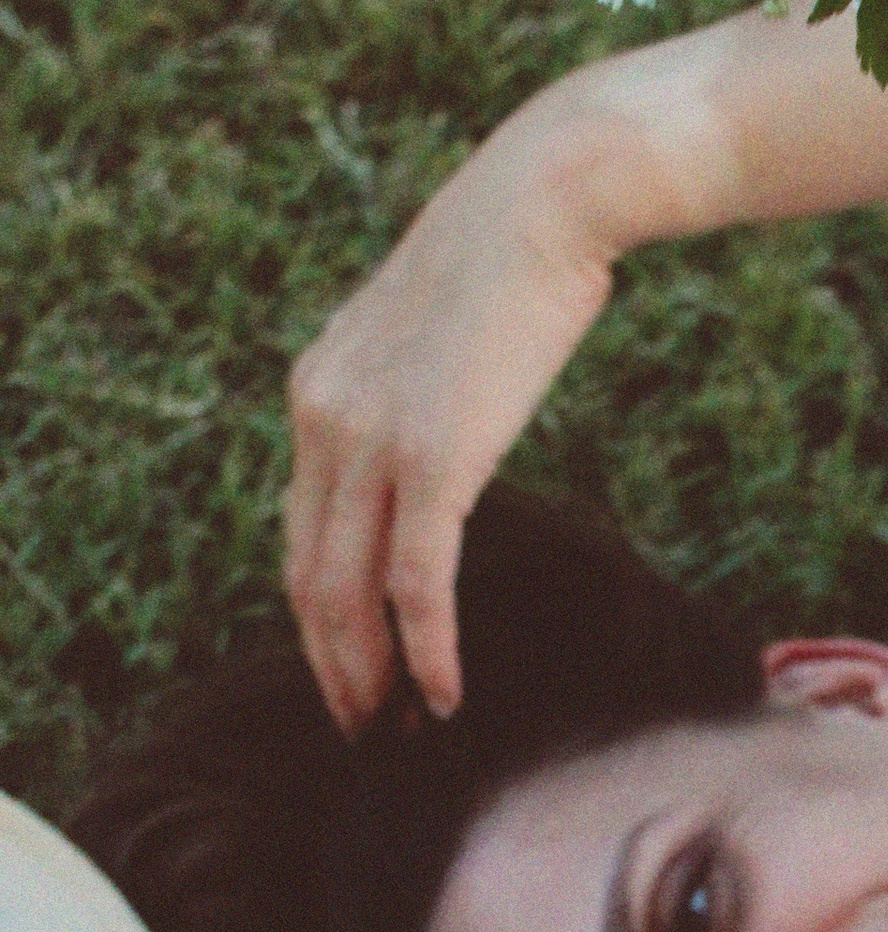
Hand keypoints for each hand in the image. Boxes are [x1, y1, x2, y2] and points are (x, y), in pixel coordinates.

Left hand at [284, 124, 616, 730]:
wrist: (544, 201)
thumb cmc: (512, 264)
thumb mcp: (433, 341)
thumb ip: (411, 399)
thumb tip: (438, 453)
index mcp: (316, 394)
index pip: (299, 534)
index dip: (319, 618)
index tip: (352, 671)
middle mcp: (323, 420)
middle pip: (308, 579)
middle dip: (333, 668)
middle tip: (364, 730)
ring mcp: (371, 441)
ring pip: (348, 594)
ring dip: (370, 676)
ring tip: (399, 730)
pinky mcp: (432, 459)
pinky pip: (413, 585)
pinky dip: (424, 651)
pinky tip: (443, 694)